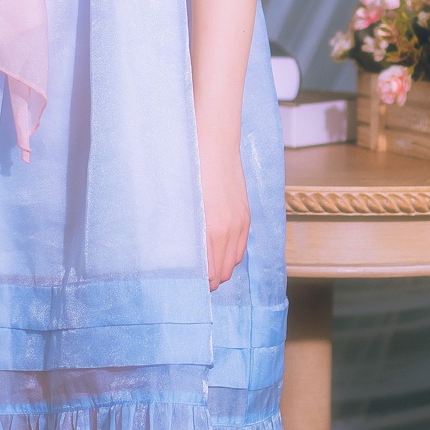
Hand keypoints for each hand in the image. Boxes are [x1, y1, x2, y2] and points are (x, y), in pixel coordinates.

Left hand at [199, 136, 249, 289]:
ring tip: (208, 267)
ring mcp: (240, 223)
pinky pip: (241, 246)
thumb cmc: (192, 171)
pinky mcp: (246, 215)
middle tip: (198, 280)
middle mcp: (228, 230)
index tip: (191, 284)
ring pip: (233, 261)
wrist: (215, 145)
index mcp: (210, 230)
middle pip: (223, 271)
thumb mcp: (183, 204)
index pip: (209, 271)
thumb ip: (187, 231)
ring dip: (222, 267)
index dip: (201, 282)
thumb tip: (184, 252)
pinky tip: (220, 251)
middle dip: (211, 279)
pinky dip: (231, 254)